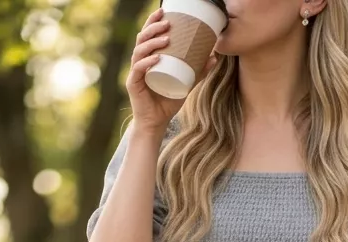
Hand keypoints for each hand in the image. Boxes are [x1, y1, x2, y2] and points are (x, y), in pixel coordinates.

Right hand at [127, 7, 219, 132]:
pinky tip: (156, 59)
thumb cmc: (168, 102)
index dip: (153, 21)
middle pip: (142, 38)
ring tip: (166, 40)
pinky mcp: (133, 84)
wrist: (156, 123)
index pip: (148, 35)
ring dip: (152, 43)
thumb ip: (198, 72)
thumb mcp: (186, 85)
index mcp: (148, 58)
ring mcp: (135, 73)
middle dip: (153, 28)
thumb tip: (214, 57)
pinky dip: (147, 63)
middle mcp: (139, 62)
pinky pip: (139, 70)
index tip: (163, 11)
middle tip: (167, 23)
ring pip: (139, 51)